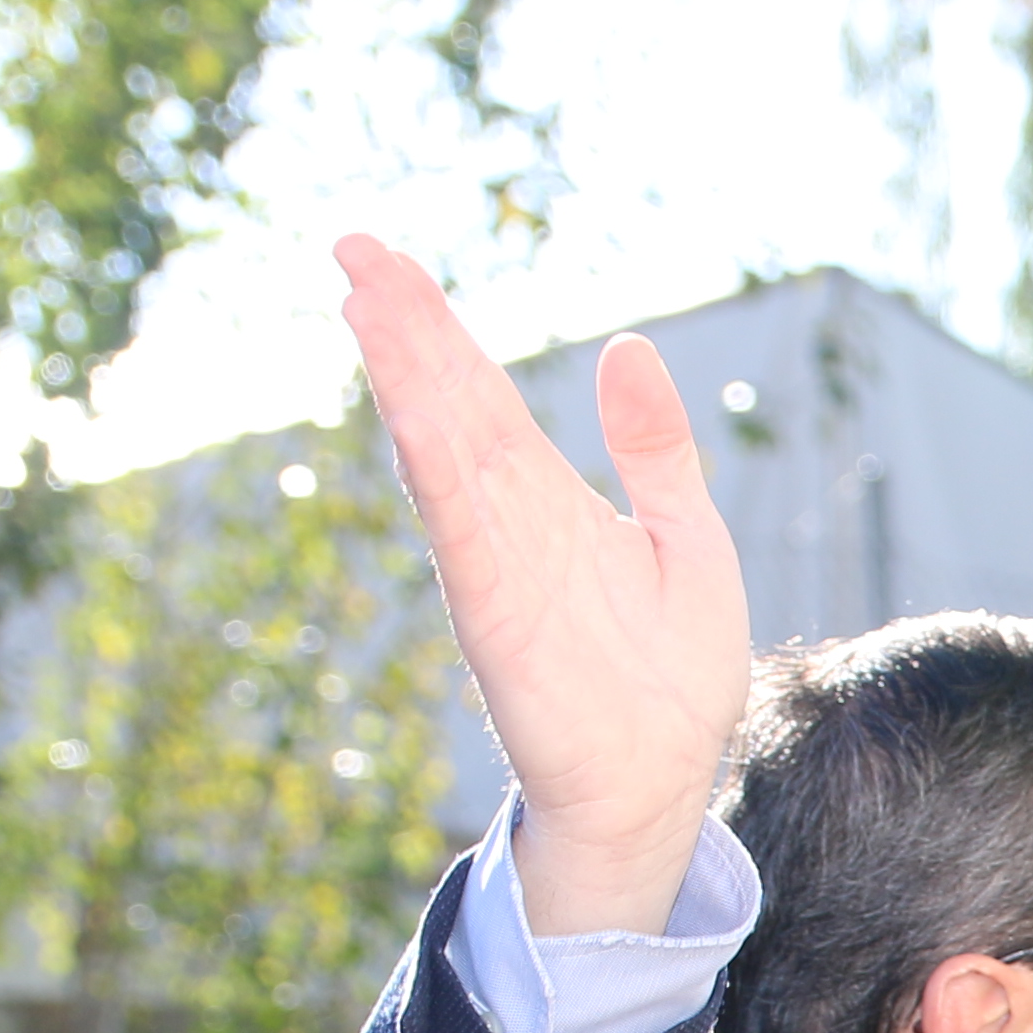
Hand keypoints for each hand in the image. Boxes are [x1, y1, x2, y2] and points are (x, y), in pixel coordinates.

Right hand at [331, 236, 749, 937]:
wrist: (660, 786)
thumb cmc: (671, 678)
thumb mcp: (684, 536)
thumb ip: (652, 446)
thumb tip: (626, 347)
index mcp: (549, 498)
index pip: (479, 392)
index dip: (436, 326)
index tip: (387, 259)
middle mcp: (510, 519)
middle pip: (445, 400)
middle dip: (402, 325)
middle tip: (349, 246)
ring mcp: (497, 562)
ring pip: (440, 447)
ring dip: (403, 374)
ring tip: (363, 297)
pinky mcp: (496, 612)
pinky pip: (459, 525)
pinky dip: (434, 464)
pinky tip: (409, 406)